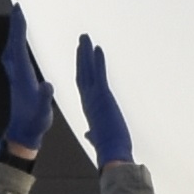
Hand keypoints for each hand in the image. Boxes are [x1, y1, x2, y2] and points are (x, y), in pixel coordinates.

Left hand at [0, 7, 60, 162]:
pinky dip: (15, 44)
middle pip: (12, 43)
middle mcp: (15, 73)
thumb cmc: (34, 121)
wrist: (23, 133)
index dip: (19, 29)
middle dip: (15, 25)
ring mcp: (14, 76)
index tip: (20, 13)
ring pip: (10, 49)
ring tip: (18, 20)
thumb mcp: (43, 110)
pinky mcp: (16, 80)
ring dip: (13, 34)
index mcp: (22, 76)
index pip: (18, 47)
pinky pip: (13, 55)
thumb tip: (47, 85)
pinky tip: (18, 43)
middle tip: (17, 8)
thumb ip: (44, 96)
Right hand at [72, 36, 134, 168]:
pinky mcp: (103, 97)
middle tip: (82, 40)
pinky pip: (99, 74)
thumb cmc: (108, 149)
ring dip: (86, 53)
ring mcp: (95, 98)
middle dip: (82, 56)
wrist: (112, 155)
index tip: (82, 57)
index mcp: (88, 109)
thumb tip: (89, 135)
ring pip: (88, 70)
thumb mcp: (98, 139)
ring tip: (86, 38)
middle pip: (82, 73)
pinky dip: (98, 60)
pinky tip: (98, 48)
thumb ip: (92, 134)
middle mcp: (88, 101)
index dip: (81, 70)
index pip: (83, 85)